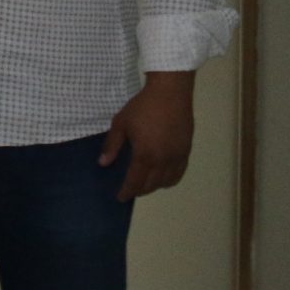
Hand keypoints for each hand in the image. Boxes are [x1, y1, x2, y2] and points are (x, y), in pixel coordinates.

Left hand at [100, 71, 193, 201]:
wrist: (170, 93)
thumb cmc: (143, 106)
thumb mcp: (121, 123)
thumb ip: (112, 145)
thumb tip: (103, 163)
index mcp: (145, 155)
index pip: (135, 182)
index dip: (127, 192)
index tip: (120, 197)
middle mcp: (163, 161)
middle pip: (151, 185)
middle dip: (139, 190)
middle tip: (130, 189)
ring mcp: (177, 157)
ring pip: (166, 182)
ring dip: (155, 186)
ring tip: (145, 183)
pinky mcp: (186, 151)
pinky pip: (179, 173)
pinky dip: (170, 179)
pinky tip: (163, 175)